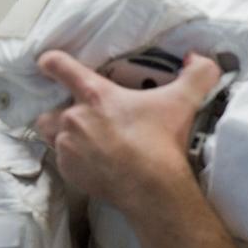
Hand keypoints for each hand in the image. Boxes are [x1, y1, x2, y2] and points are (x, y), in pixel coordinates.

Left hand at [35, 50, 221, 213]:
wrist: (153, 189)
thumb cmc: (163, 141)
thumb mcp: (185, 101)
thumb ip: (197, 73)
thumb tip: (198, 59)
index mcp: (95, 94)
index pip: (59, 66)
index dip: (52, 62)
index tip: (48, 63)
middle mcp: (73, 118)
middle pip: (48, 108)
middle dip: (61, 112)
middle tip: (83, 118)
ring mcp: (68, 147)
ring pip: (50, 135)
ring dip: (62, 135)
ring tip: (84, 142)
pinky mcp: (69, 172)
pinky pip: (62, 161)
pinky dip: (74, 161)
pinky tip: (94, 164)